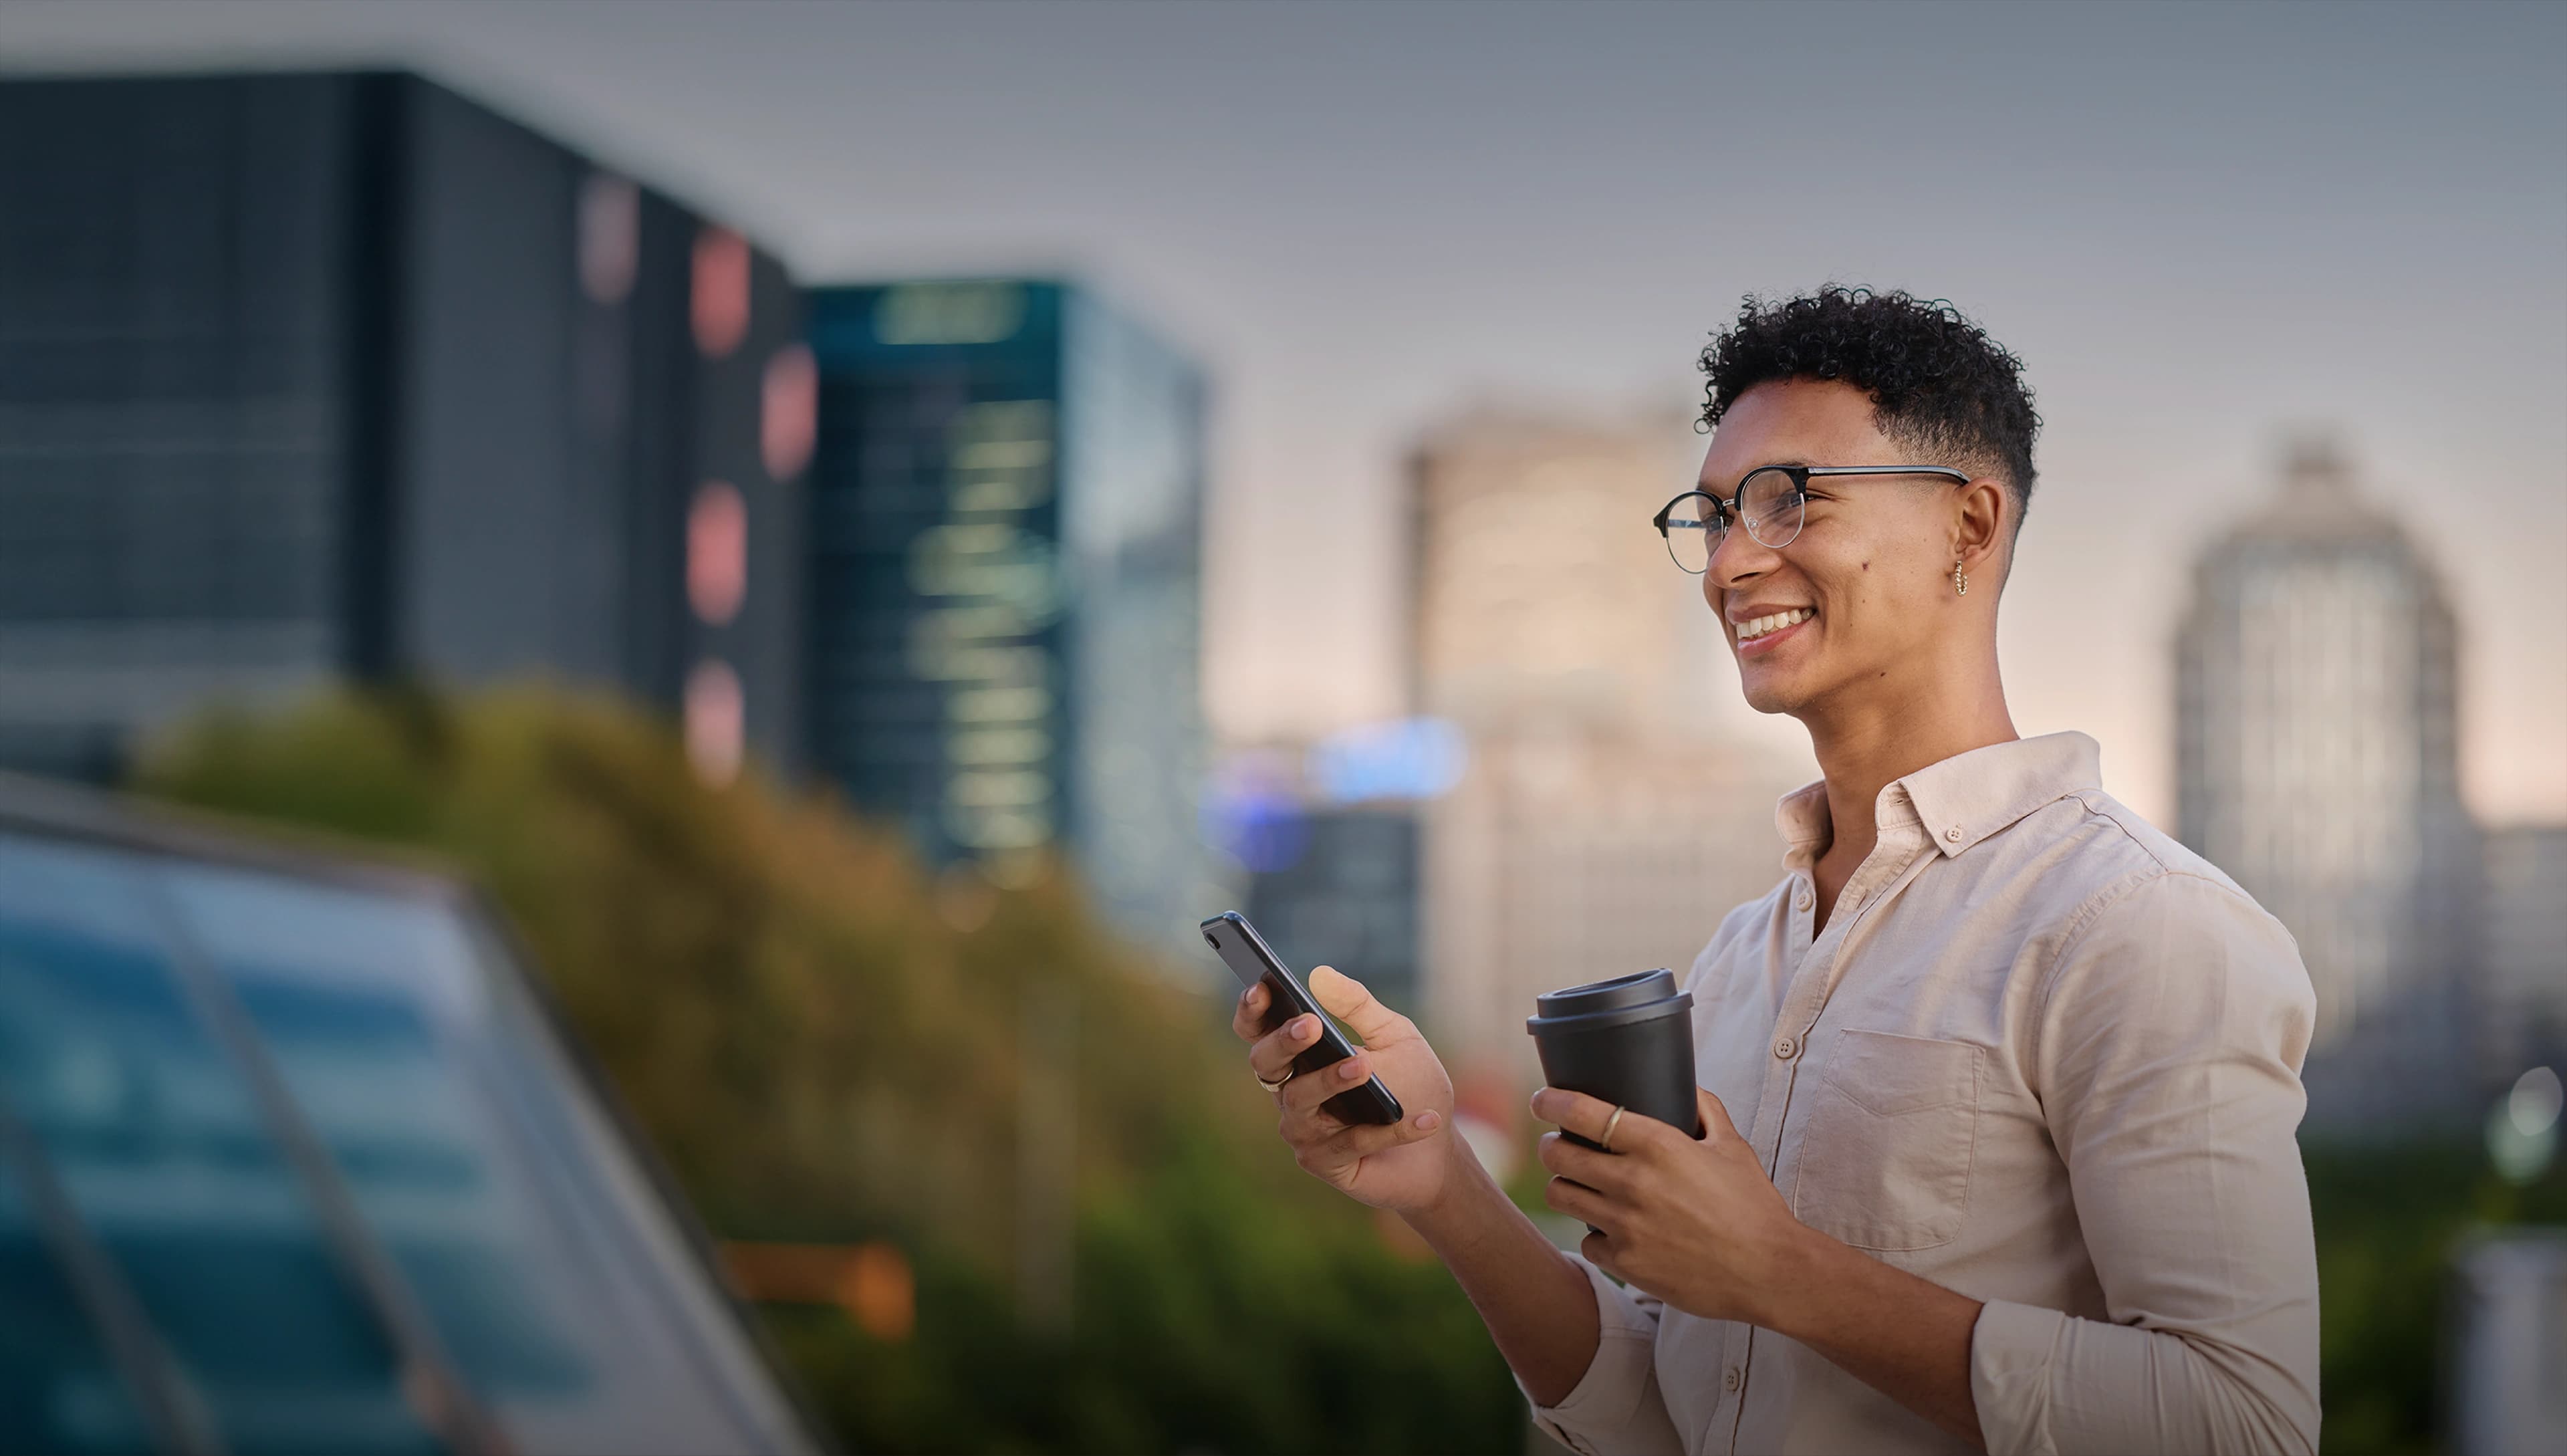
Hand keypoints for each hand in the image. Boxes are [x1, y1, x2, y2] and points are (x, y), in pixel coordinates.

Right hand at [1233, 967, 1453, 1210]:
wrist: (1439, 1151)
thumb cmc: (1412, 1086)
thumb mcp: (1395, 1036)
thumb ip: (1358, 1007)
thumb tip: (1319, 974)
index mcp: (1301, 1056)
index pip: (1259, 1031)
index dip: (1251, 1011)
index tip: (1261, 988)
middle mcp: (1292, 1092)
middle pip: (1266, 1064)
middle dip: (1284, 1041)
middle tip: (1310, 1025)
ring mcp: (1304, 1131)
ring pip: (1300, 1103)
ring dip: (1330, 1082)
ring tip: (1363, 1067)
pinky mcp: (1324, 1164)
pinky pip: (1349, 1143)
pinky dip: (1388, 1131)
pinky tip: (1424, 1118)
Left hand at [1531, 1086, 1813, 1328]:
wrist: (1769, 1271)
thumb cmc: (1753, 1206)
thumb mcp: (1733, 1147)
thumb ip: (1706, 1110)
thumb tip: (1687, 1087)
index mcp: (1657, 1145)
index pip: (1582, 1112)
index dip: (1550, 1101)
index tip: (1542, 1100)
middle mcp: (1632, 1182)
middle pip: (1556, 1155)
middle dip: (1551, 1146)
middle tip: (1558, 1145)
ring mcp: (1624, 1225)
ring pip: (1561, 1196)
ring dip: (1565, 1186)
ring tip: (1578, 1185)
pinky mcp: (1625, 1262)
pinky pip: (1587, 1241)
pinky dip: (1594, 1234)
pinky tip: (1612, 1230)